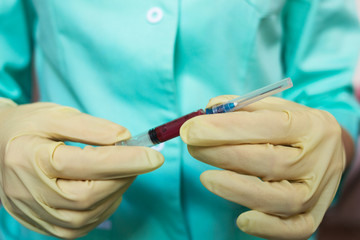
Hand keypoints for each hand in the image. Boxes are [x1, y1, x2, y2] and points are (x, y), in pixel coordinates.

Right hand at [0, 99, 163, 238]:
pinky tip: (107, 187)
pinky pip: (82, 225)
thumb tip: (126, 139)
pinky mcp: (44, 225)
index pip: (85, 164)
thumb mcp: (56, 115)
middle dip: (123, 177)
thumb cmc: (28, 128)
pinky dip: (104, 206)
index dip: (124, 161)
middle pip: (88, 195)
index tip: (155, 155)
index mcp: (30, 158)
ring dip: (116, 191)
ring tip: (122, 169)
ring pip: (88, 214)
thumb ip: (91, 127)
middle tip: (139, 159)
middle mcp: (30, 192)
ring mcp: (36, 213)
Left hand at [180, 96, 344, 239]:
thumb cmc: (293, 126)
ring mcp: (317, 191)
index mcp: (310, 125)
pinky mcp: (314, 215)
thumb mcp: (275, 108)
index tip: (191, 129)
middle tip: (192, 147)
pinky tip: (241, 221)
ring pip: (281, 199)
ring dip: (238, 190)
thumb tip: (207, 112)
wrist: (330, 150)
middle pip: (270, 161)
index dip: (226, 128)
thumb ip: (242, 107)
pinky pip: (296, 229)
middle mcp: (318, 159)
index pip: (268, 126)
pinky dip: (268, 228)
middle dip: (224, 155)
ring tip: (205, 178)